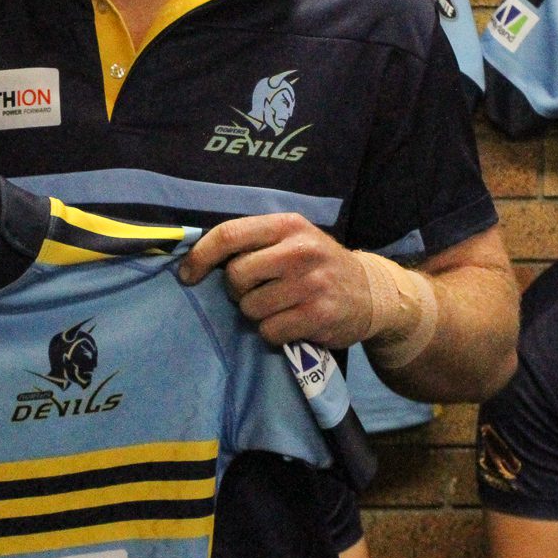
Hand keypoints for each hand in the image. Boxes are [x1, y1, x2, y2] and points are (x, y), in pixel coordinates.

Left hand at [178, 214, 369, 348]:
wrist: (371, 292)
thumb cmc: (318, 264)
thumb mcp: (293, 239)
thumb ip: (254, 242)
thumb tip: (196, 257)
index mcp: (288, 225)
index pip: (229, 234)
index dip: (200, 255)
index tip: (186, 274)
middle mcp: (299, 251)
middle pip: (236, 276)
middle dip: (236, 290)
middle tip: (255, 292)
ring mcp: (310, 284)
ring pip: (250, 308)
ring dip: (257, 314)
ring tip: (279, 306)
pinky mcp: (317, 316)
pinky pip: (269, 331)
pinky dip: (273, 332)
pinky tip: (291, 322)